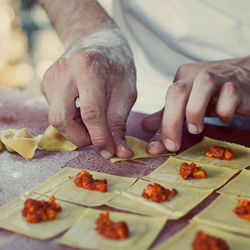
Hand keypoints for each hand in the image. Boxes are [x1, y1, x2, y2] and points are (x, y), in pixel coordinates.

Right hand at [40, 27, 136, 158]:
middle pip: (63, 119)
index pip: (91, 113)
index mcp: (88, 67)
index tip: (110, 152)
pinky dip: (70, 119)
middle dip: (81, 138)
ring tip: (94, 123)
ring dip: (75, 130)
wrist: (97, 40)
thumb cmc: (117, 64)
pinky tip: (82, 111)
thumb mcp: (127, 91)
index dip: (100, 137)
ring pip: (56, 119)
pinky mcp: (45, 82)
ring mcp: (50, 76)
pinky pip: (55, 111)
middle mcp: (63, 70)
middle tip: (99, 138)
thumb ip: (119, 122)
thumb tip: (118, 152)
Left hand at [142, 57, 249, 152]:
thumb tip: (145, 126)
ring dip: (195, 112)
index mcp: (183, 77)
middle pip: (178, 91)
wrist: (247, 78)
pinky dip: (224, 112)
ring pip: (203, 85)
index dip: (162, 124)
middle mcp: (198, 74)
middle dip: (171, 121)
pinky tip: (224, 116)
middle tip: (173, 146)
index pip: (167, 99)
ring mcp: (220, 76)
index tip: (158, 147)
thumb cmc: (214, 94)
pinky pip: (230, 97)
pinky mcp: (239, 85)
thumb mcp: (189, 102)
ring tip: (195, 129)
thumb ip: (168, 114)